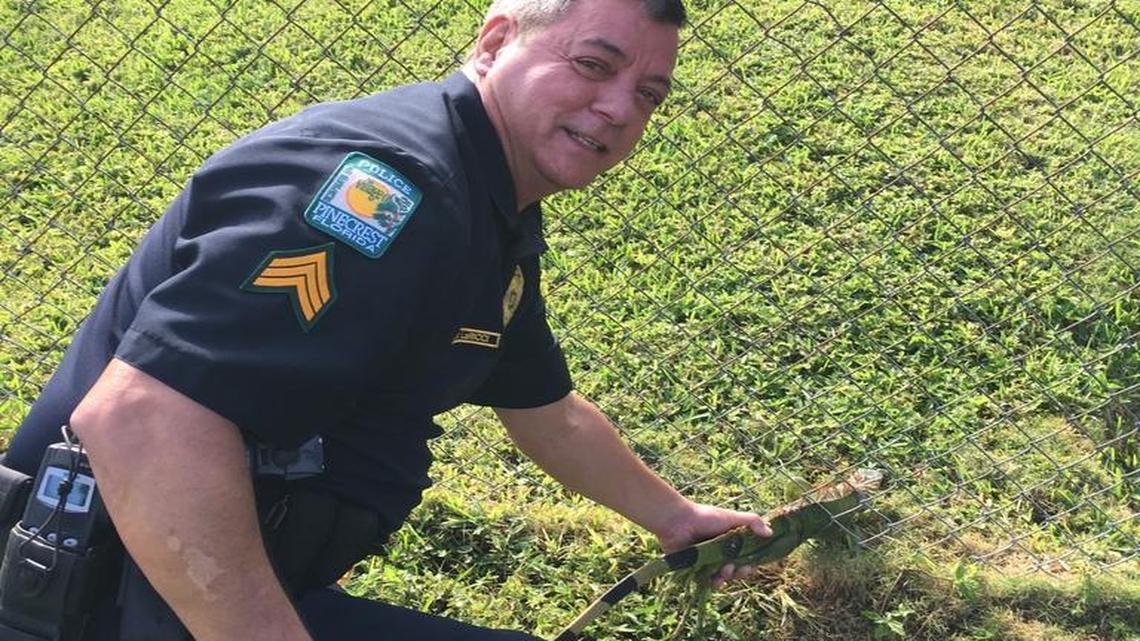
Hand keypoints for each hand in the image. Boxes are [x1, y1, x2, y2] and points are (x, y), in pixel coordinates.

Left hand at [654, 500, 771, 589]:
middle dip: (742, 572)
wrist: (678, 522)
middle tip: (741, 568)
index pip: (747, 557)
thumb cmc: (705, 517)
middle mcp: (721, 554)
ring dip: (729, 577)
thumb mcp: (732, 517)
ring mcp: (709, 563)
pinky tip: (717, 580)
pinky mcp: (696, 570)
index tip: (754, 563)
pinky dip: (715, 583)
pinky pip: (708, 583)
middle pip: (737, 570)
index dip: (752, 562)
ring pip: (724, 577)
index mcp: (731, 542)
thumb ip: (752, 522)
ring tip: (725, 569)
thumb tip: (771, 533)